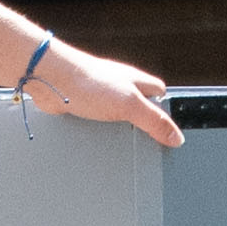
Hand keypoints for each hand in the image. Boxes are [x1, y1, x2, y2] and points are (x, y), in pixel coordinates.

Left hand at [21, 45, 181, 148]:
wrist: (50, 79)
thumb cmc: (87, 80)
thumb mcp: (130, 104)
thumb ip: (154, 120)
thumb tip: (176, 137)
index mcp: (137, 81)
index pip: (160, 95)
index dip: (165, 113)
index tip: (169, 133)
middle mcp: (120, 87)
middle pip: (139, 107)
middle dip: (142, 125)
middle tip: (146, 143)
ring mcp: (101, 96)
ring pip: (117, 116)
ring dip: (117, 129)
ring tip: (121, 146)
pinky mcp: (83, 105)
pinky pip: (97, 121)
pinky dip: (98, 130)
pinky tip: (96, 139)